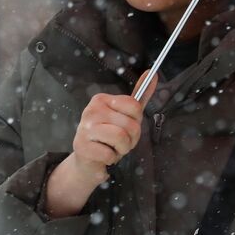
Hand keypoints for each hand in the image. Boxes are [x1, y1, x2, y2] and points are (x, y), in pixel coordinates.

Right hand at [43, 73, 156, 218]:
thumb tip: (153, 74)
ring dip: (122, 149)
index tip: (126, 126)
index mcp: (101, 100)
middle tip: (119, 142)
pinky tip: (103, 156)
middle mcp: (92, 110)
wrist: (86, 161)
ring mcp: (85, 128)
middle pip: (131, 124)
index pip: (135, 106)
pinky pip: (110, 154)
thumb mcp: (124, 115)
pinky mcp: (82, 146)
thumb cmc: (107, 137)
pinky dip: (111, 158)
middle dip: (131, 139)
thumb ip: (139, 97)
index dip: (136, 121)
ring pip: (121, 138)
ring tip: (113, 149)